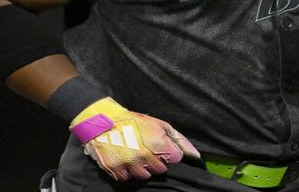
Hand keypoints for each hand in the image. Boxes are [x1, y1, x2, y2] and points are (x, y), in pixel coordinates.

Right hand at [70, 97, 200, 180]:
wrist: (103, 121)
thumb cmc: (134, 122)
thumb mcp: (159, 124)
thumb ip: (179, 140)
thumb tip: (195, 156)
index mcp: (158, 142)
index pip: (175, 159)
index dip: (170, 154)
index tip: (162, 149)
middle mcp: (144, 155)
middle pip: (161, 170)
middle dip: (156, 162)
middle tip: (147, 151)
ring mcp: (129, 163)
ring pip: (144, 176)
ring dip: (141, 168)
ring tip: (135, 155)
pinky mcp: (115, 169)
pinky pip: (127, 178)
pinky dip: (126, 171)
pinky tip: (125, 159)